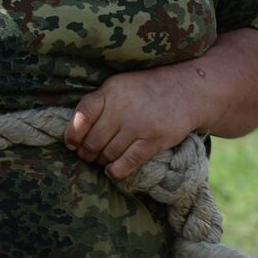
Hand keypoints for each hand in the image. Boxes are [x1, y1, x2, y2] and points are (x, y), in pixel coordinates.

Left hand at [63, 66, 203, 180]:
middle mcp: (122, 108)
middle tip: (88, 156)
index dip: (72, 133)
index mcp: (110, 91)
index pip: (82, 115)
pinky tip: (113, 171)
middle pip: (93, 141)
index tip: (71, 144)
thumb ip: (98, 103)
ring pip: (108, 154)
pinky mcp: (154, 140)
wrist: (186, 90)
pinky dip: (116, 171)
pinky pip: (128, 162)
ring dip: (101, 162)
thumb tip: (74, 132)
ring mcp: (139, 125)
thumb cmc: (145, 90)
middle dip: (86, 153)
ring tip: (102, 161)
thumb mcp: (119, 86)